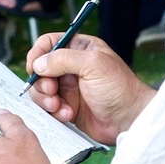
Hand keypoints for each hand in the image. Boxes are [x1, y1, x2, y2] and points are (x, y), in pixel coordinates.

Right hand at [25, 34, 153, 144]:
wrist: (130, 120)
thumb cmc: (120, 89)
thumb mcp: (94, 64)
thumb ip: (64, 59)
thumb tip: (39, 63)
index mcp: (80, 49)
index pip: (49, 43)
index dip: (38, 53)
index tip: (34, 67)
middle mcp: (72, 67)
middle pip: (41, 68)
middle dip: (42, 81)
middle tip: (52, 90)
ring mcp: (69, 88)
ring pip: (42, 89)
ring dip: (46, 99)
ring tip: (58, 106)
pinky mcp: (67, 106)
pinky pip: (49, 107)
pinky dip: (54, 112)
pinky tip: (68, 115)